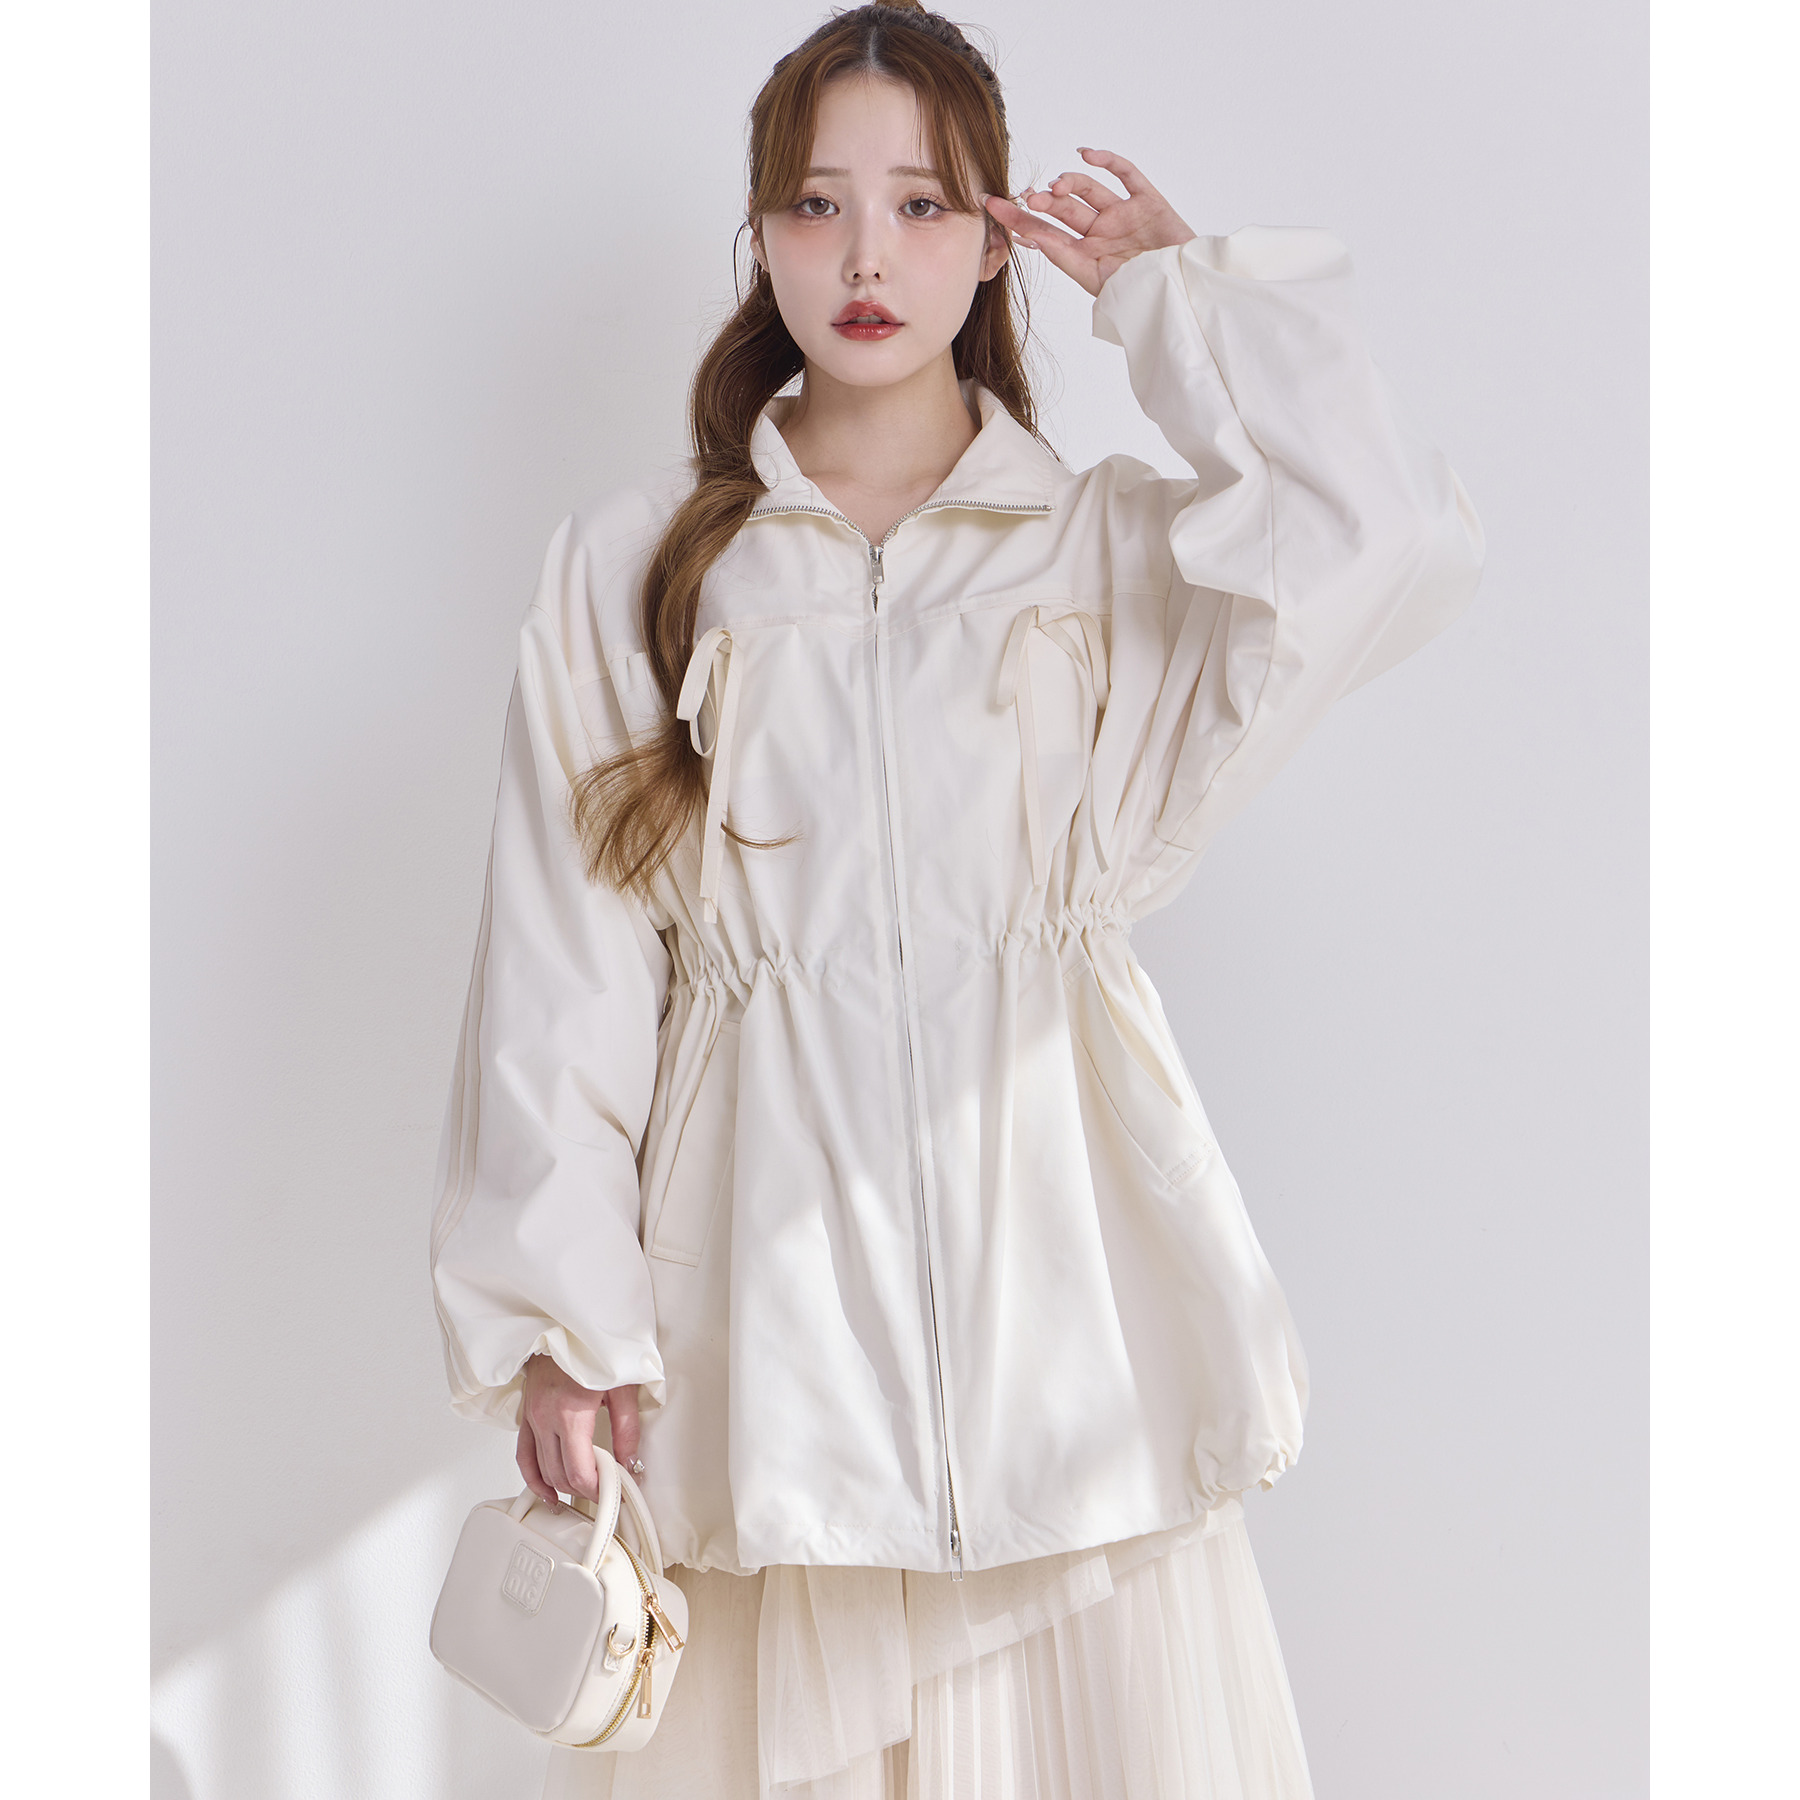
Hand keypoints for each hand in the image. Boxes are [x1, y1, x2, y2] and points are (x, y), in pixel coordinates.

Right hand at [516, 1354, 642, 1508]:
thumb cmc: (592, 1347)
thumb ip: (627, 1428)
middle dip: (583, 1490)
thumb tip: (630, 1461)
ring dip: (562, 1488)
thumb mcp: (622, 1385)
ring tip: (581, 1496)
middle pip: (560, 1475)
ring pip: (542, 1470)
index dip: (597, 1489)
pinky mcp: (526, 1415)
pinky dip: (534, 1478)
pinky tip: (547, 1491)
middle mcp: (546, 1419)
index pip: (579, 1471)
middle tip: (605, 1491)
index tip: (612, 1491)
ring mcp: (533, 1418)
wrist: (564, 1325)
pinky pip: (523, 1456)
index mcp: (570, 1412)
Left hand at [984, 147, 1195, 297]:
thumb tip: (1032, 234)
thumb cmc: (1141, 297)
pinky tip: (1085, 155)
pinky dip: (1107, 161)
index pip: (1045, 232)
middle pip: (1064, 209)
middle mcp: (1101, 234)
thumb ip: (1064, 257)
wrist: (1183, 295)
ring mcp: (1123, 216)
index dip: (1019, 218)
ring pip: (1089, 189)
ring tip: (1056, 187)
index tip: (992, 205)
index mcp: (1085, 256)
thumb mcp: (1095, 280)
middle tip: (1031, 199)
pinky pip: (1126, 175)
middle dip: (1044, 202)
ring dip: (1069, 182)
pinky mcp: (1148, 202)